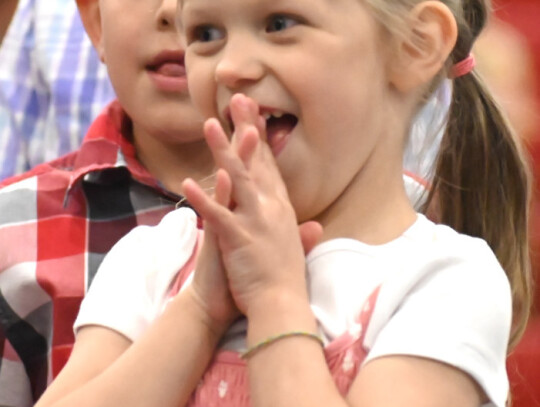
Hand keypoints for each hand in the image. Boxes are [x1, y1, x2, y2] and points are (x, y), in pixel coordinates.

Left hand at [182, 94, 322, 314]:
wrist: (281, 304)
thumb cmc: (285, 277)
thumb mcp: (296, 248)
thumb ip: (302, 231)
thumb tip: (315, 225)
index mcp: (281, 208)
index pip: (268, 166)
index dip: (259, 138)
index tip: (253, 115)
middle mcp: (271, 207)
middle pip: (255, 161)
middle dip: (245, 128)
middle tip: (236, 99)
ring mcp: (256, 220)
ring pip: (238, 178)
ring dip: (223, 150)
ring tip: (209, 125)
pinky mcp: (239, 237)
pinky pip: (218, 214)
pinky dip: (204, 198)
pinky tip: (187, 183)